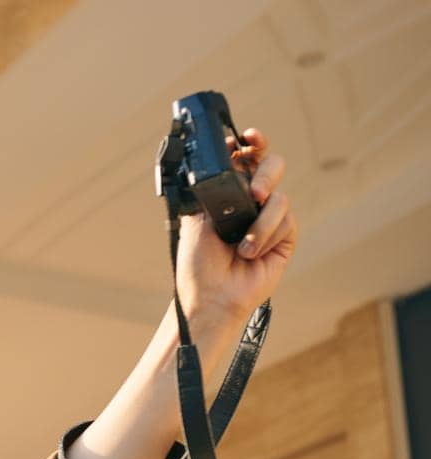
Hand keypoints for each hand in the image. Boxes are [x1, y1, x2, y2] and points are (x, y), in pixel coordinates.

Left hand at [175, 127, 297, 330]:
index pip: (245, 157)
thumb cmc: (198, 262)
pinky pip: (286, 222)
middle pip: (272, 165)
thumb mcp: (197, 217)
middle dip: (266, 173)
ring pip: (280, 198)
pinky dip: (267, 236)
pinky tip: (251, 253)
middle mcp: (251, 201)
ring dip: (260, 222)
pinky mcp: (285, 237)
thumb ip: (214, 186)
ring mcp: (269, 218)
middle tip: (254, 193)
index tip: (249, 137)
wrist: (212, 295)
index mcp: (227, 191)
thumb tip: (228, 158)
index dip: (252, 142)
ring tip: (242, 244)